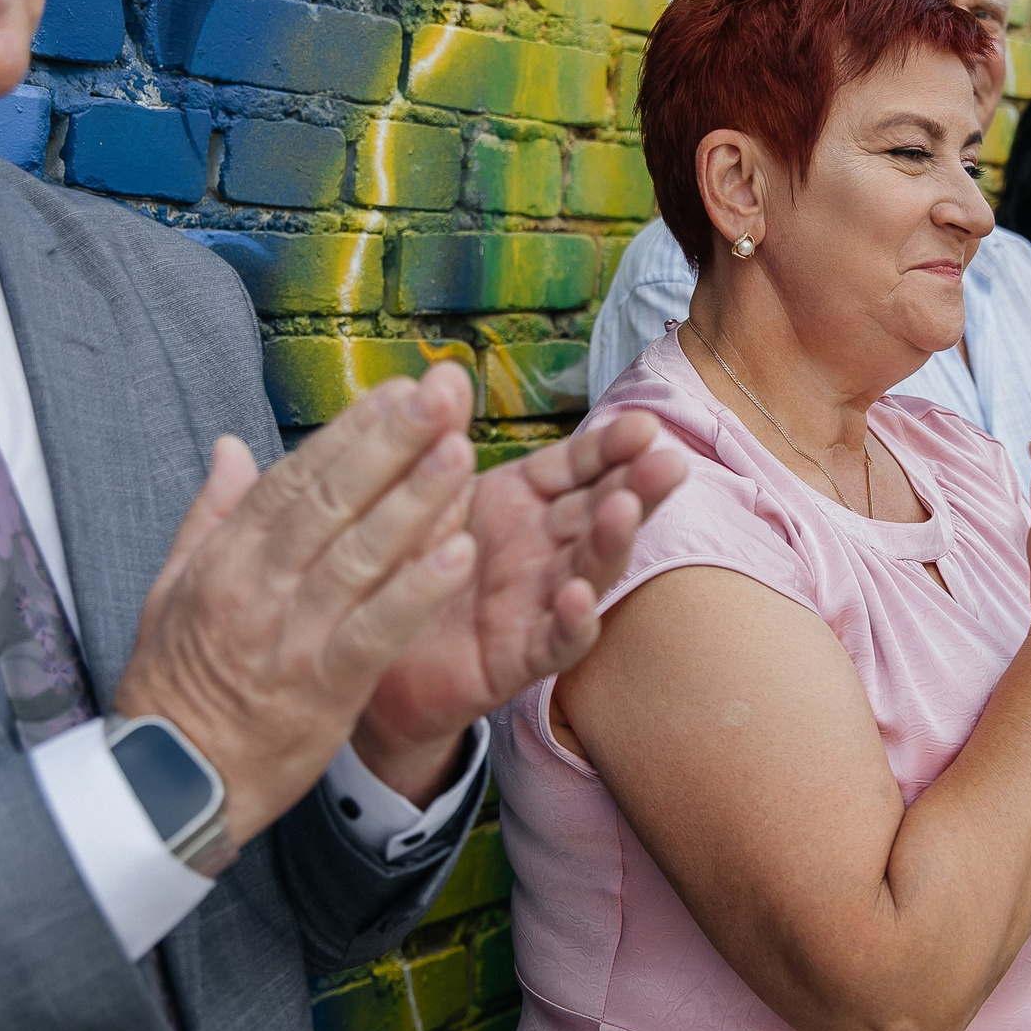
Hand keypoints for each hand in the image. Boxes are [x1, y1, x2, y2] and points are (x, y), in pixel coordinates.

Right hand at [114, 367, 484, 847]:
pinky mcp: (322, 685)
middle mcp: (258, 583)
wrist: (167, 783)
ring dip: (415, 500)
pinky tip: (459, 555)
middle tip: (442, 394)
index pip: (295, 477)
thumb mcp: (171, 588)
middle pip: (332, 499)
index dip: (350, 430)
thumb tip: (229, 446)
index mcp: (226, 555)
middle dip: (390, 441)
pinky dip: (417, 592)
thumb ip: (210, 514)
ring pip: (360, 554)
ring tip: (461, 452)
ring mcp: (291, 633)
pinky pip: (377, 630)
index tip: (398, 389)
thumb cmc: (176, 683)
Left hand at [354, 406, 691, 801]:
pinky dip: (573, 622)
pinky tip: (579, 598)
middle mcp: (541, 550)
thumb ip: (436, 440)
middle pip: (599, 512)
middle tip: (670, 463)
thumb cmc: (398, 567)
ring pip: (589, 570)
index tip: (644, 425)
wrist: (359, 653)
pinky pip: (554, 642)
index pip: (577, 467)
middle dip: (636, 487)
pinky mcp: (516, 659)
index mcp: (521, 502)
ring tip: (626, 511)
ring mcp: (535, 604)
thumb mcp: (417, 496)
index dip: (610, 447)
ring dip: (612, 541)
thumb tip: (445, 371)